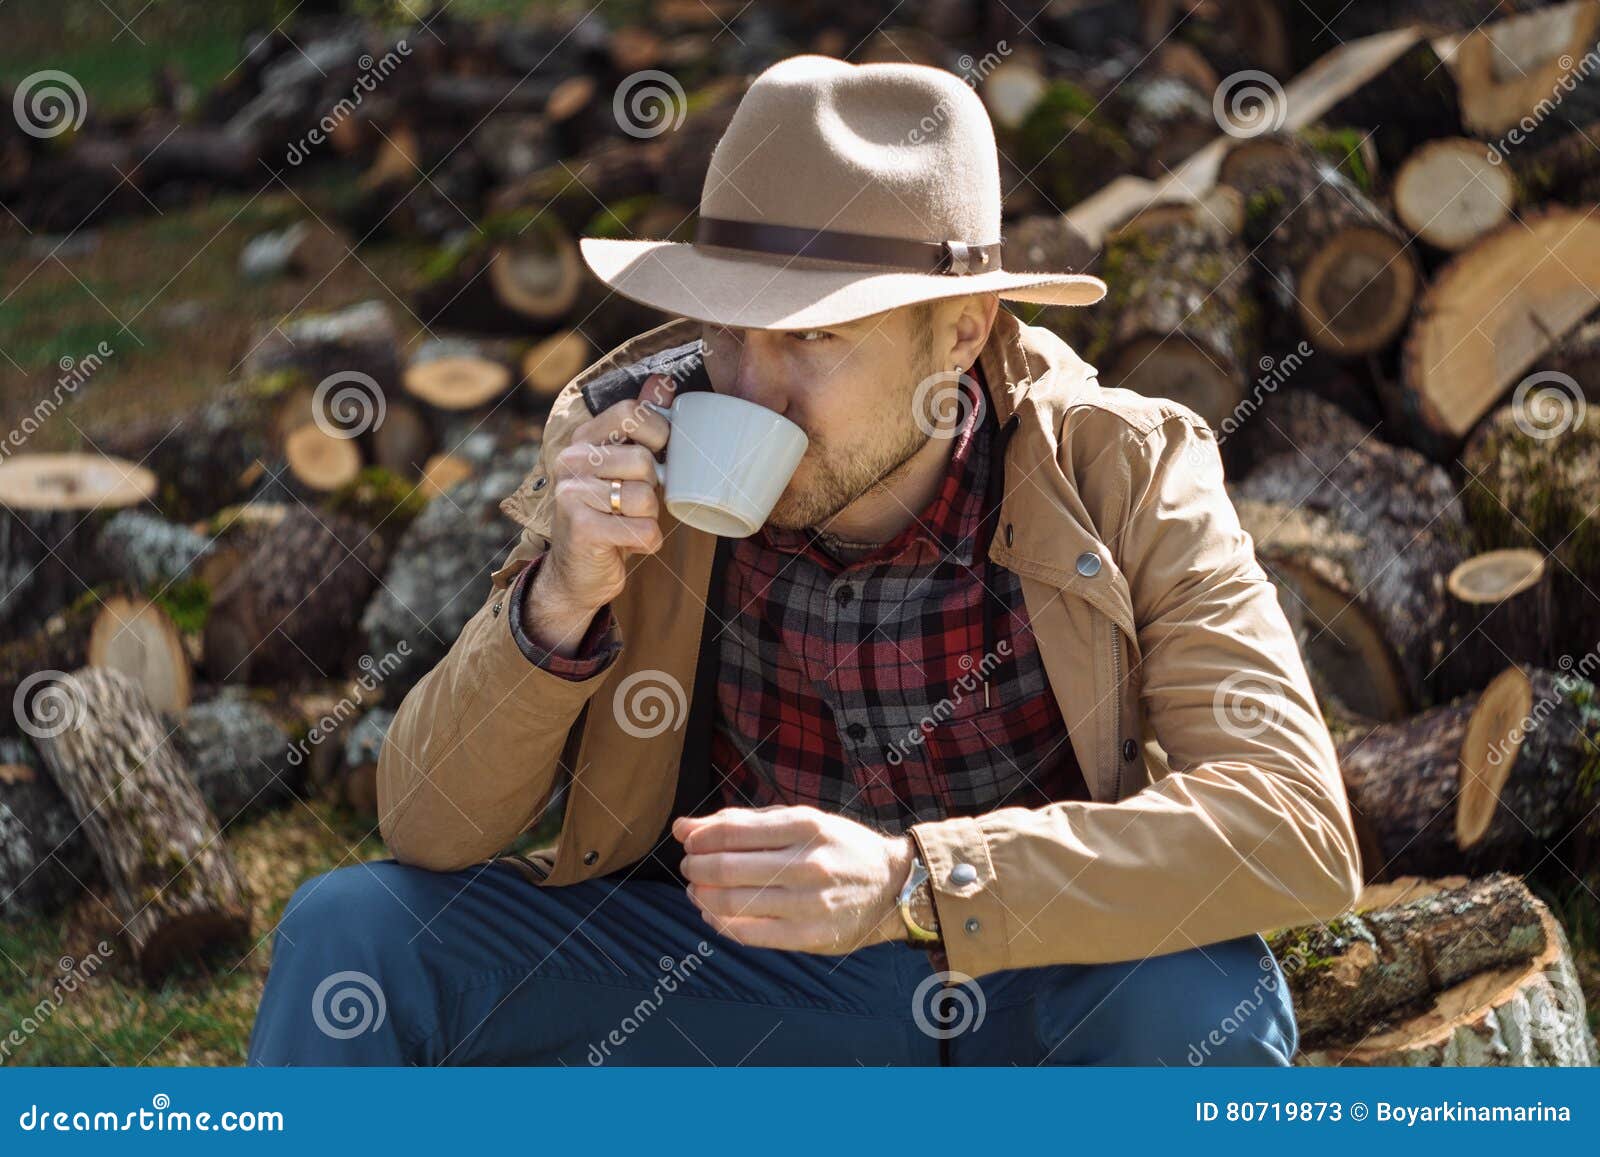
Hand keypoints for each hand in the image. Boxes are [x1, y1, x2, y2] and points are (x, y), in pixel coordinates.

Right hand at [523, 373, 676, 654]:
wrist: (575, 573)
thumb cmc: (606, 515)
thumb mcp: (621, 467)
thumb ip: (639, 425)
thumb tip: (662, 383)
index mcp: (581, 440)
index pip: (631, 412)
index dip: (658, 433)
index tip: (659, 455)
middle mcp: (570, 461)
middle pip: (644, 460)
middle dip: (652, 488)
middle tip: (633, 502)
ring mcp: (571, 494)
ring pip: (645, 498)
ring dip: (648, 518)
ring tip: (625, 522)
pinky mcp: (582, 528)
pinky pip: (644, 531)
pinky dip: (646, 543)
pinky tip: (625, 543)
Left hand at [674, 805, 914, 953]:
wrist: (892, 885)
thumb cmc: (837, 847)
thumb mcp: (799, 820)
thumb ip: (742, 822)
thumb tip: (682, 827)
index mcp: (805, 825)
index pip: (731, 831)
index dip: (699, 838)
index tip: (689, 842)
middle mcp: (807, 863)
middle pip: (726, 868)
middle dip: (695, 867)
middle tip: (690, 866)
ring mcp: (809, 903)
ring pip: (732, 903)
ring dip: (702, 896)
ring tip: (698, 890)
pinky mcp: (809, 936)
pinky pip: (748, 934)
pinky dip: (720, 923)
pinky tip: (713, 914)